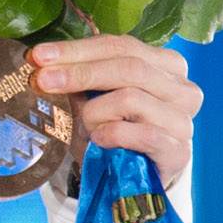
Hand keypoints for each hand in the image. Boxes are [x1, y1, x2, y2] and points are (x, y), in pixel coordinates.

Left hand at [30, 34, 199, 184]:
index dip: (77, 49)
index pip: (120, 46)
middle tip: (41, 80)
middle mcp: (182, 88)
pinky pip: (144, 133)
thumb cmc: (113, 129)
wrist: (133, 176)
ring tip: (84, 126)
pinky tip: (98, 139)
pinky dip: (114, 134)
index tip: (38, 56)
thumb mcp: (94, 98)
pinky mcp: (179, 151)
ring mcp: (184, 120)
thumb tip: (41, 60)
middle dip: (79, 72)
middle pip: (129, 67)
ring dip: (95, 112)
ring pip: (131, 98)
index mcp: (166, 65)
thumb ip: (79, 77)